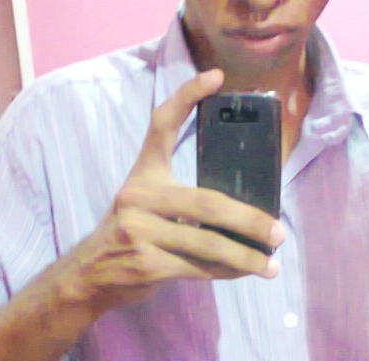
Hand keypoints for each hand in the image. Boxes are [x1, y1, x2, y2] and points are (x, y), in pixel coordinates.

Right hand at [60, 69, 284, 314]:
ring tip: (271, 265)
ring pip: (207, 243)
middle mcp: (138, 197)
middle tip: (278, 232)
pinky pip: (198, 268)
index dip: (186, 98)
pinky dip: (226, 272)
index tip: (216, 77)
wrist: (90, 275)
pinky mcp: (146, 264)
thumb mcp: (143, 205)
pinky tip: (244, 273)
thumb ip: (180, 201)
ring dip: (245, 257)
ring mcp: (140, 231)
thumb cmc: (128, 236)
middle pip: (206, 203)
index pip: (161, 126)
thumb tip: (242, 214)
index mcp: (143, 175)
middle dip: (249, 221)